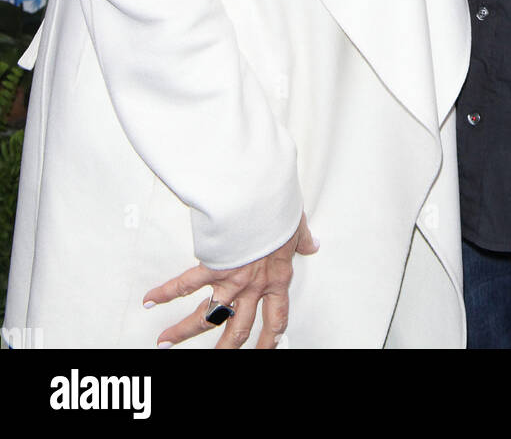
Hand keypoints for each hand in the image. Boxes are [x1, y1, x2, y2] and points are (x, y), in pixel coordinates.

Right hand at [143, 212, 317, 348]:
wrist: (264, 198)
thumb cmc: (279, 211)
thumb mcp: (297, 227)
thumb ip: (303, 240)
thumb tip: (312, 244)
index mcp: (276, 279)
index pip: (276, 319)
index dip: (270, 338)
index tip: (263, 349)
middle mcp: (252, 286)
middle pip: (237, 330)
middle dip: (224, 350)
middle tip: (215, 359)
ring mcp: (231, 279)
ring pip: (206, 316)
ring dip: (184, 331)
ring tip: (166, 342)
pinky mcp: (213, 265)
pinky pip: (186, 283)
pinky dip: (165, 291)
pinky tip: (150, 299)